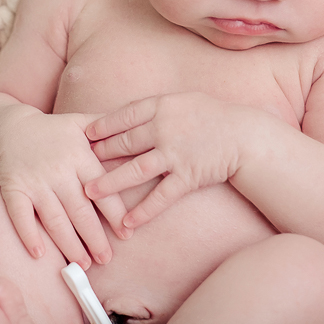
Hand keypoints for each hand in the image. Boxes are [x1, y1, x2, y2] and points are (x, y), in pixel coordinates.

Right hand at [0, 111, 131, 268]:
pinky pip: (20, 215)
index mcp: (79, 155)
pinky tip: (40, 255)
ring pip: (54, 218)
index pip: (101, 190)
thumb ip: (110, 127)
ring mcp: (34, 181)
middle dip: (95, 238)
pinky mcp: (14, 188)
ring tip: (83, 263)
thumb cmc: (55, 131)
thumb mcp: (82, 122)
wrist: (12, 128)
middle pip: (79, 210)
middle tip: (106, 259)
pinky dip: (29, 235)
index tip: (127, 234)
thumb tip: (141, 129)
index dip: (115, 214)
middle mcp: (58, 170)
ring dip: (69, 244)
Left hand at [84, 93, 244, 228]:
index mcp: (163, 105)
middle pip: (124, 143)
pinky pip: (161, 197)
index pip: (124, 115)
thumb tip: (128, 116)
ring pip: (135, 170)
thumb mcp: (183, 100)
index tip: (85, 134)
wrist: (246, 136)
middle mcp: (165, 128)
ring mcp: (176, 153)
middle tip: (78, 164)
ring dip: (110, 183)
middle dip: (99, 154)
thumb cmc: (213, 116)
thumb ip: (157, 108)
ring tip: (89, 193)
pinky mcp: (188, 176)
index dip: (102, 125)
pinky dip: (143, 211)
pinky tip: (127, 222)